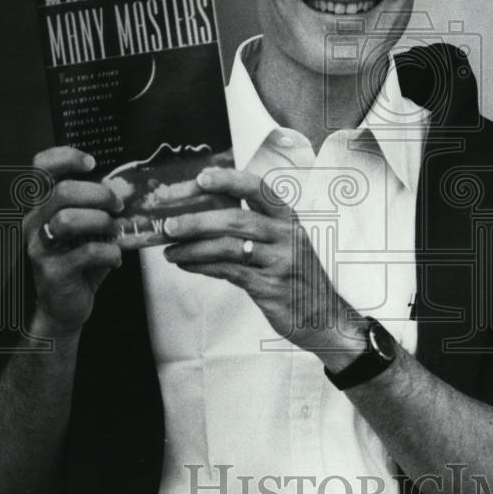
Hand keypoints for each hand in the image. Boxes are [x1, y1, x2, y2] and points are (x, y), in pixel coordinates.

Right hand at [24, 146, 123, 335]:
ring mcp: (39, 247)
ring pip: (68, 220)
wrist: (64, 306)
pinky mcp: (52, 272)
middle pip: (61, 191)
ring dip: (101, 222)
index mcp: (42, 206)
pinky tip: (115, 259)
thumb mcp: (88, 230)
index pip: (40, 168)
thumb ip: (100, 208)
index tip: (92, 163)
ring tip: (114, 231)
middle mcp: (34, 222)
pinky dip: (109, 253)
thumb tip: (126, 189)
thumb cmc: (78, 263)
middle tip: (117, 206)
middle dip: (98, 194)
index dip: (65, 157)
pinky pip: (86, 253)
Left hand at [162, 166, 363, 356]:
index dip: (229, 180)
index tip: (201, 177)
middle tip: (169, 225)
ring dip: (193, 247)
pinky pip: (229, 271)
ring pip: (229, 247)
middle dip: (197, 221)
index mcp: (287, 218)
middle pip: (236, 219)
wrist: (324, 316)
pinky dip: (202, 266)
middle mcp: (286, 235)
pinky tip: (186, 264)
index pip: (258, 189)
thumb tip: (202, 214)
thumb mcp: (282, 243)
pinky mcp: (270, 287)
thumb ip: (251, 227)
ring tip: (169, 250)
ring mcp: (279, 261)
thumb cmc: (296, 275)